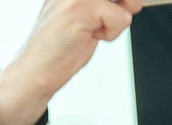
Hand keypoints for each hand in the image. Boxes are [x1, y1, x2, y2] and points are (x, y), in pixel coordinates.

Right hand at [0, 0, 141, 124]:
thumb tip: (136, 1)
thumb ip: (109, 5)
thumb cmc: (61, 47)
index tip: (110, 15)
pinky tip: (90, 37)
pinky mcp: (80, 8)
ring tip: (92, 30)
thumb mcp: (90, 18)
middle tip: (101, 23)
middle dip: (124, 7)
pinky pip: (121, 18)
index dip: (121, 3)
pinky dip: (111, 34)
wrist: (35, 71)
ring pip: (127, 2)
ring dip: (115, 22)